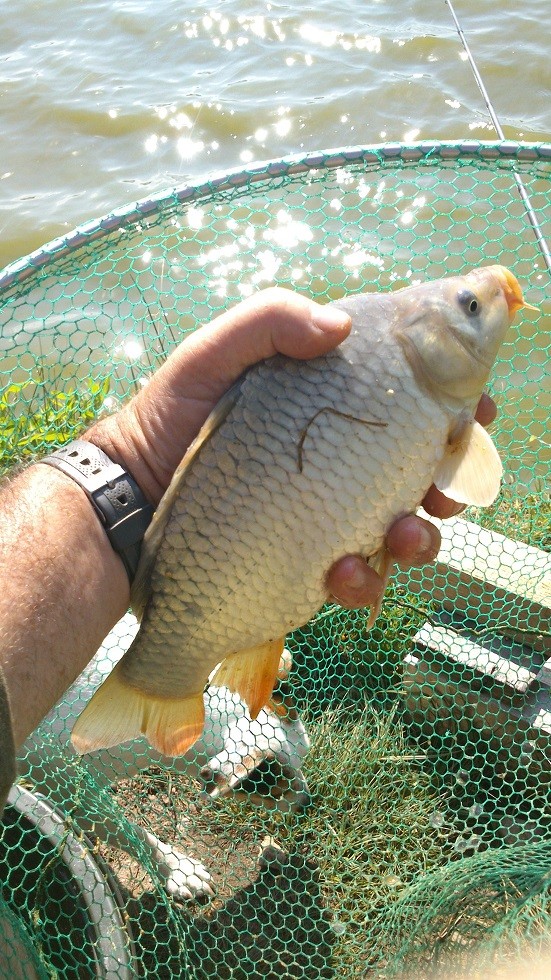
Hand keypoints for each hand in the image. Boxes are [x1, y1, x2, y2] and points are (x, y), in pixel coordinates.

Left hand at [87, 289, 495, 611]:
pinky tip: (342, 573)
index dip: (452, 408)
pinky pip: (355, 577)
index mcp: (327, 409)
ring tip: (403, 536)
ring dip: (418, 539)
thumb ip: (267, 322)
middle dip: (450, 483)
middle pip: (418, 474)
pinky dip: (362, 580)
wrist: (127, 500)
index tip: (477, 413)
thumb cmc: (168, 419)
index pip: (405, 405)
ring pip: (399, 531)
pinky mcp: (305, 562)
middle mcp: (334, 463)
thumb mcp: (209, 356)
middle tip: (449, 489)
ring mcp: (323, 516)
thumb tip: (341, 329)